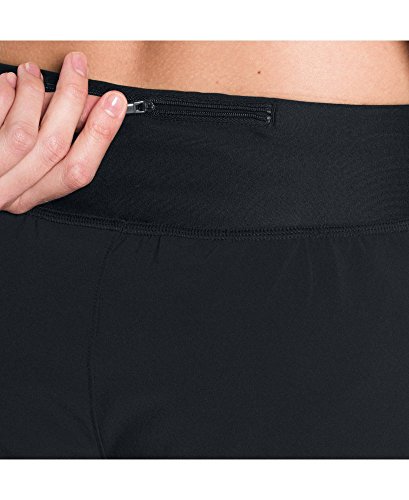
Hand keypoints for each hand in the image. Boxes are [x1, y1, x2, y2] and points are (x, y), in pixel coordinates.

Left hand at [0, 52, 126, 213]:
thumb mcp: (27, 163)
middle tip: (78, 68)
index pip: (77, 170)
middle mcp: (11, 190)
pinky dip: (5, 93)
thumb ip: (59, 137)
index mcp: (31, 195)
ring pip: (24, 134)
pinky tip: (9, 84)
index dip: (100, 135)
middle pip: (54, 147)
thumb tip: (89, 105)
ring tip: (32, 74)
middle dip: (73, 101)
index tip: (115, 104)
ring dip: (33, 94)